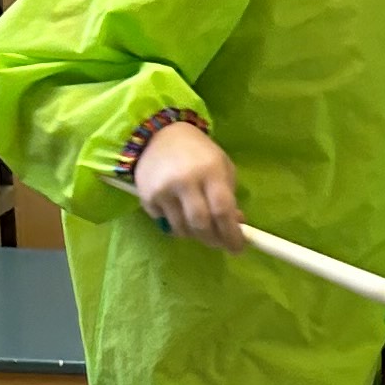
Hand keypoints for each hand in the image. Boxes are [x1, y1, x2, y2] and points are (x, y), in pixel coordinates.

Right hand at [131, 120, 241, 245]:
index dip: (232, 234)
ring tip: (202, 229)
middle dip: (214, 240)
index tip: (238, 248)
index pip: (222, 210)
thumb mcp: (222, 167)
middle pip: (201, 224)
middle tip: (221, 244)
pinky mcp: (147, 197)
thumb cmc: (198, 153)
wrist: (158, 135)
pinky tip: (181, 213)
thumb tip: (236, 225)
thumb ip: (230, 197)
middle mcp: (185, 181)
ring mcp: (163, 190)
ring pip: (183, 229)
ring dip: (196, 235)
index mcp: (210, 171)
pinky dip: (177, 225)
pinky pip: (166, 223)